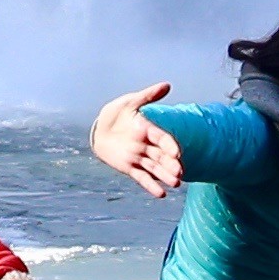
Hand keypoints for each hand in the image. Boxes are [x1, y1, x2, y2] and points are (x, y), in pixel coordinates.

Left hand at [90, 82, 183, 198]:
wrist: (99, 130)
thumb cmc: (116, 114)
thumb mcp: (130, 103)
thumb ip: (147, 96)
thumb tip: (167, 85)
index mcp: (148, 129)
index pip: (162, 138)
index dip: (169, 145)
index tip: (177, 153)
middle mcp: (146, 145)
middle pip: (161, 156)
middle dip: (171, 164)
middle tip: (179, 172)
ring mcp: (139, 157)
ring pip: (155, 168)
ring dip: (165, 176)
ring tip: (176, 184)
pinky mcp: (130, 168)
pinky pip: (142, 178)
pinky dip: (151, 186)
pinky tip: (161, 194)